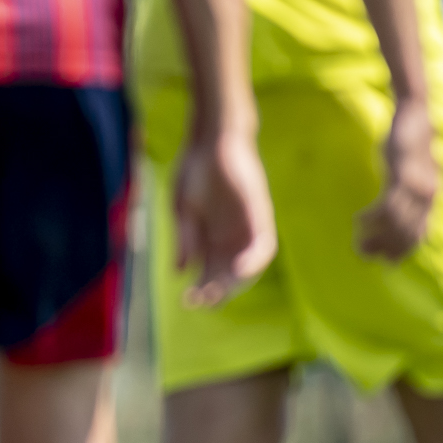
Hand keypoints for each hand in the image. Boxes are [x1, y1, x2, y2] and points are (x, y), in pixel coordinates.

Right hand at [172, 128, 276, 307]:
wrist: (212, 140)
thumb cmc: (194, 170)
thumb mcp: (182, 209)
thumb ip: (185, 239)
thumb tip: (179, 271)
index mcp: (211, 236)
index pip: (209, 271)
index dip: (200, 288)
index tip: (186, 301)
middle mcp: (232, 236)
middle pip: (228, 273)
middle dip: (216, 290)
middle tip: (201, 301)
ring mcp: (248, 227)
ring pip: (248, 266)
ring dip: (235, 282)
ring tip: (218, 293)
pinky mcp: (261, 216)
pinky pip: (264, 246)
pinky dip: (253, 261)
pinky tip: (239, 270)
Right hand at [357, 98, 438, 259]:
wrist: (415, 116)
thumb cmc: (409, 141)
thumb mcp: (412, 169)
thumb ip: (410, 187)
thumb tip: (396, 203)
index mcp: (431, 196)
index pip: (419, 233)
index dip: (403, 250)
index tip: (386, 262)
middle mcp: (428, 195)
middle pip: (407, 233)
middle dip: (386, 248)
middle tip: (364, 257)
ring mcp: (416, 187)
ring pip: (396, 224)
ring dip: (375, 237)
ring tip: (357, 245)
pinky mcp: (402, 177)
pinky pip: (386, 206)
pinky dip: (371, 218)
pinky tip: (358, 221)